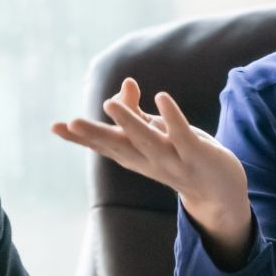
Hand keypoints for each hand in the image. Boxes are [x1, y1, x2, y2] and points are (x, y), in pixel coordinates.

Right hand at [52, 78, 253, 262]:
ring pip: (148, 141)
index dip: (80, 138)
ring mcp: (173, 159)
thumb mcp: (155, 135)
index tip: (55, 127)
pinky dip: (171, 117)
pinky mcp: (197, 153)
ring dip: (129, 122)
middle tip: (71, 123)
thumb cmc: (181, 158)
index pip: (104, 146)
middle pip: (119, 146)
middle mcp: (148, 161)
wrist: (220, 193)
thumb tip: (126, 82)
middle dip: (95, 135)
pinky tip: (160, 97)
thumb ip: (136, 111)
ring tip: (109, 103)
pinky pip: (182, 134)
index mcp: (134, 157)